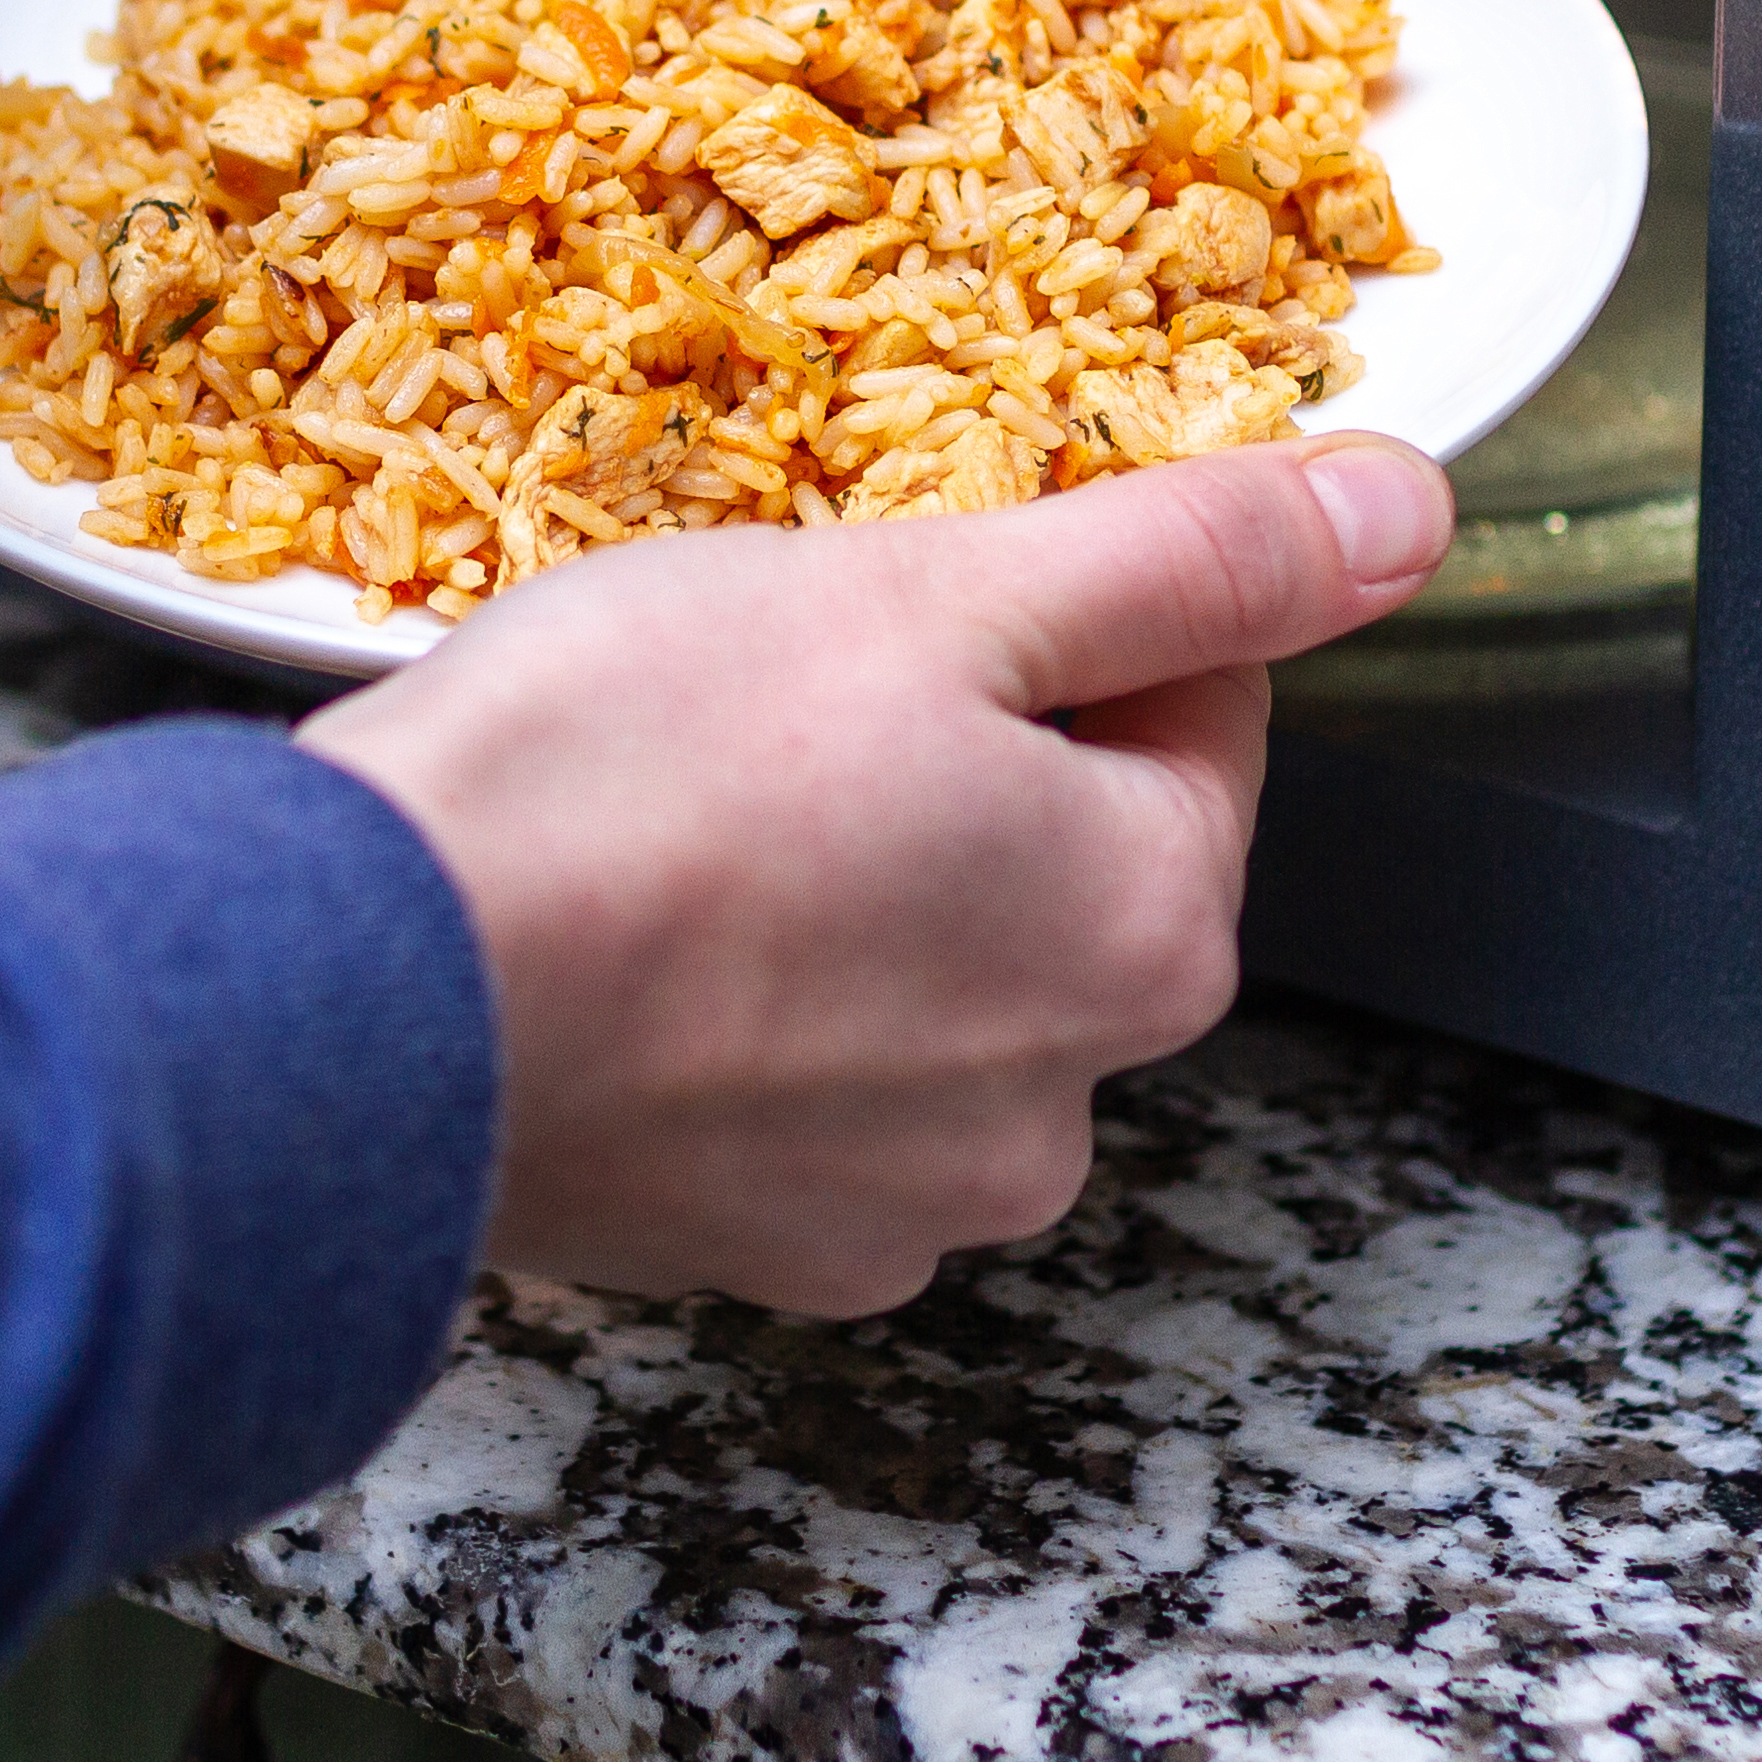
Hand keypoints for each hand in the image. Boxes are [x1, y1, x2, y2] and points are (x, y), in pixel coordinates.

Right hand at [300, 434, 1457, 1314]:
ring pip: (923, 965)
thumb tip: (1404, 516)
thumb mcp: (941, 594)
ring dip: (841, 879)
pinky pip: (790, 1079)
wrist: (357, 995)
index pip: (1191, 704)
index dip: (1049, 608)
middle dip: (947, 751)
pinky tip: (628, 924)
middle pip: (1062, 849)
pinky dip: (734, 999)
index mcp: (1150, 928)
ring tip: (676, 804)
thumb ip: (1194, 560)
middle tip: (767, 685)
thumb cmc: (628, 777)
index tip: (908, 588)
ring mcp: (898, 1203)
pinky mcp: (744, 1245)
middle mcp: (1060, 1106)